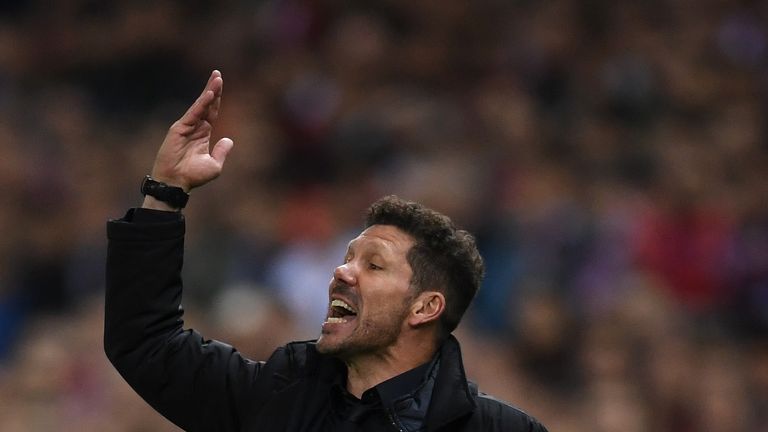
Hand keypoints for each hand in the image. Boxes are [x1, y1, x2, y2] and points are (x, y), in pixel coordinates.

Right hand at [150, 70, 233, 192]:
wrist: (176, 183)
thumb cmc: (192, 176)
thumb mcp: (214, 165)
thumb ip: (221, 151)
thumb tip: (229, 140)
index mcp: (203, 134)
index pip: (212, 112)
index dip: (217, 99)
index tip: (221, 84)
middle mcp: (195, 127)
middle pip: (207, 104)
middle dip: (213, 89)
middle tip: (218, 74)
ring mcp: (187, 126)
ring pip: (201, 105)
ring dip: (210, 91)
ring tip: (217, 77)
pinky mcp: (179, 128)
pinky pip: (193, 113)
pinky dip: (202, 103)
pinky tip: (210, 94)